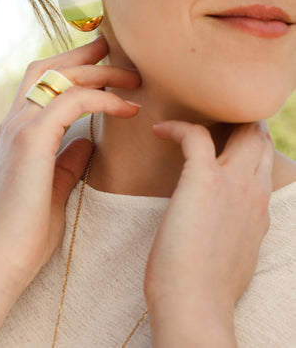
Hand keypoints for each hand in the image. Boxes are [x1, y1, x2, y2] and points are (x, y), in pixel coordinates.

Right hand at [0, 36, 140, 301]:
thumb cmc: (24, 230)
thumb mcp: (53, 187)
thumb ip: (67, 160)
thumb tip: (88, 142)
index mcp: (16, 130)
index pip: (41, 82)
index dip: (69, 66)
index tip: (100, 60)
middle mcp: (14, 121)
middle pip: (48, 68)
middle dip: (83, 54)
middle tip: (114, 49)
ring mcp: (19, 127)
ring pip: (61, 77)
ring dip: (100, 72)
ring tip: (132, 79)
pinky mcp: (31, 140)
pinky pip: (73, 101)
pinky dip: (102, 98)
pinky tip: (127, 107)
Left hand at [146, 121, 272, 345]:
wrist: (195, 307)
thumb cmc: (203, 287)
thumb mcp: (233, 253)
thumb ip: (234, 229)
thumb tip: (220, 223)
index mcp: (260, 209)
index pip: (264, 160)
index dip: (248, 142)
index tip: (223, 135)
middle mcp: (254, 191)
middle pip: (259, 138)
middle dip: (240, 121)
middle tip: (208, 115)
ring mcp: (234, 184)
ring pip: (241, 129)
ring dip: (215, 117)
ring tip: (187, 117)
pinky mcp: (204, 180)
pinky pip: (194, 134)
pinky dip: (176, 126)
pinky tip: (159, 130)